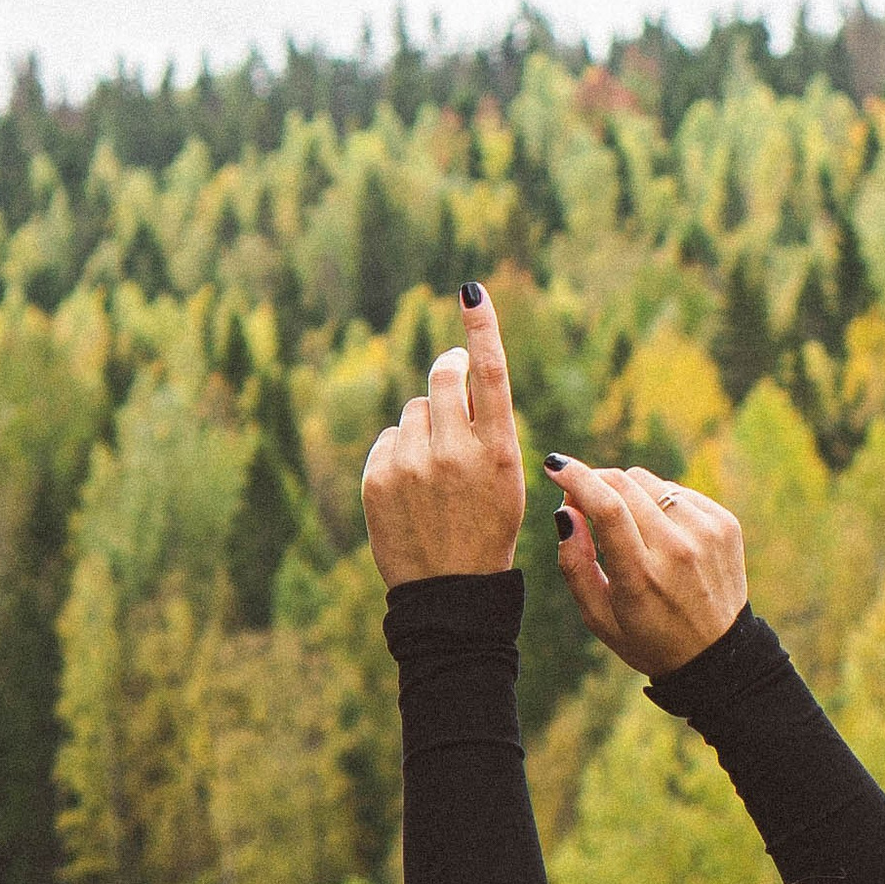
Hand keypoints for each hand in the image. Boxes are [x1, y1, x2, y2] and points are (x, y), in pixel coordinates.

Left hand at [361, 287, 526, 582]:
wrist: (449, 593)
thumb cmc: (487, 531)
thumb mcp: (506, 481)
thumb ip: (485, 426)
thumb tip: (452, 367)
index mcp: (500, 452)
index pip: (490, 373)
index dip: (481, 327)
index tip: (470, 290)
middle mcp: (456, 452)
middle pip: (443, 377)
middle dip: (447, 375)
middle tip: (452, 384)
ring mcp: (413, 465)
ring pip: (414, 409)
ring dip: (423, 427)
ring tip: (434, 473)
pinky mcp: (378, 478)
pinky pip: (388, 439)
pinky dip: (398, 454)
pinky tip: (410, 490)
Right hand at [550, 459, 747, 676]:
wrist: (716, 654)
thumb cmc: (648, 638)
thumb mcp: (598, 617)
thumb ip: (574, 564)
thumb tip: (566, 511)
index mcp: (642, 576)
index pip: (606, 508)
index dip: (576, 478)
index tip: (555, 466)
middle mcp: (678, 549)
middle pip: (624, 484)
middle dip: (595, 482)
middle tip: (583, 502)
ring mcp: (707, 533)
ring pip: (649, 482)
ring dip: (627, 493)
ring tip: (627, 528)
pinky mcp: (725, 524)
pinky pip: (677, 492)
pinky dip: (659, 503)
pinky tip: (660, 534)